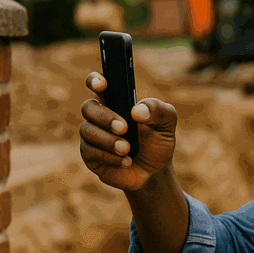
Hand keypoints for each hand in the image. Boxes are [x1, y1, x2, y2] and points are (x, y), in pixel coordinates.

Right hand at [79, 72, 177, 191]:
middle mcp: (100, 116)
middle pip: (88, 107)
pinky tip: (125, 161)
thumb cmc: (157, 142)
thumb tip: (137, 111)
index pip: (98, 84)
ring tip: (127, 149)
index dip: (95, 80)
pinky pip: (90, 152)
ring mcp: (93, 136)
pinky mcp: (90, 156)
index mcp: (117, 101)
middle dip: (105, 117)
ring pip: (87, 131)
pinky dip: (108, 157)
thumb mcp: (166, 123)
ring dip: (108, 140)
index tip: (102, 84)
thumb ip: (157, 110)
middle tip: (124, 128)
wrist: (154, 172)